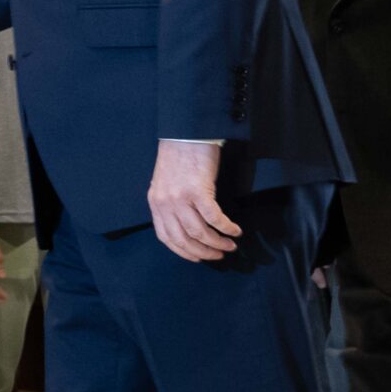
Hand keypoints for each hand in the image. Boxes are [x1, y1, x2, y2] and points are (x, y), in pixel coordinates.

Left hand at [146, 139, 238, 262]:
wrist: (186, 133)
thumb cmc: (179, 155)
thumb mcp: (166, 183)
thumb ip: (171, 204)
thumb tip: (186, 224)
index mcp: (156, 203)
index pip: (166, 237)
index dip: (183, 251)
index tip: (198, 257)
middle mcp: (165, 204)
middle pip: (183, 239)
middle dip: (203, 252)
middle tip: (219, 255)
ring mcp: (180, 198)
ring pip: (199, 233)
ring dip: (217, 243)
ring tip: (229, 245)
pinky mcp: (198, 191)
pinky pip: (214, 218)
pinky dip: (226, 228)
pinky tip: (234, 230)